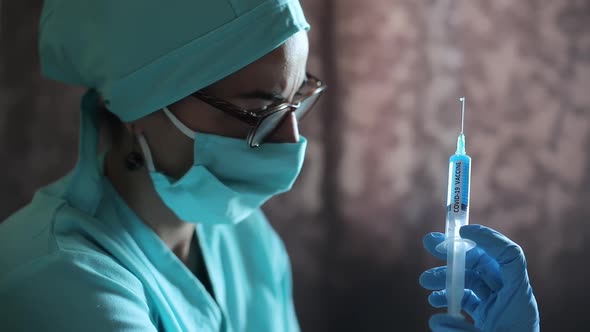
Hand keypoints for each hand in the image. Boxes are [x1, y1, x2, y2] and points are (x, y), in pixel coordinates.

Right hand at [419, 225, 539, 331]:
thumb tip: (436, 321)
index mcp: (519, 299)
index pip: (510, 256)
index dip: (488, 239)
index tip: (460, 233)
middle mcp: (510, 298)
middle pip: (484, 262)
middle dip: (455, 253)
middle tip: (430, 244)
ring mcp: (499, 306)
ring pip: (471, 280)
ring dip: (446, 277)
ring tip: (425, 282)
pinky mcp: (489, 317)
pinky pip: (468, 298)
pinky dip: (450, 296)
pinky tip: (435, 302)